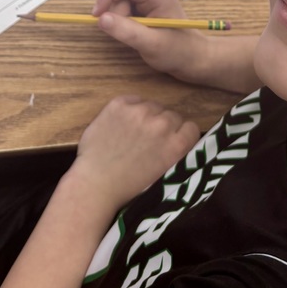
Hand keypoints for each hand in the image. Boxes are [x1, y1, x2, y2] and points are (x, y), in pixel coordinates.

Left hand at [71, 96, 199, 211]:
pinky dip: (130, 109)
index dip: (180, 135)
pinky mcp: (119, 104)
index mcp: (177, 145)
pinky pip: (133, 99)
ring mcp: (139, 111)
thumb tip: (183, 138)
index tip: (171, 143)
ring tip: (133, 133)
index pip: (190, 127)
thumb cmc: (131, 187)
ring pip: (153, 106)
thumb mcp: (167, 175)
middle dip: (163, 127)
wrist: (96, 184)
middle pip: (172, 115)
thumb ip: (178, 154)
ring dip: (147, 117)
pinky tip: (121, 125)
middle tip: (149, 141)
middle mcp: (162, 124)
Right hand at [93, 0, 207, 82]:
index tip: (97, 17)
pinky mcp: (145, 4)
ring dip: (120, 18)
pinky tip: (137, 31)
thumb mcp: (151, 44)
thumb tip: (100, 19)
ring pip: (120, 0)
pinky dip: (124, 20)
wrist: (193, 58)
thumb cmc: (177, 52)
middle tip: (126, 34)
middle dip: (115, 12)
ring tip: (136, 35)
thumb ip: (126, 31)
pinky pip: (124, 7)